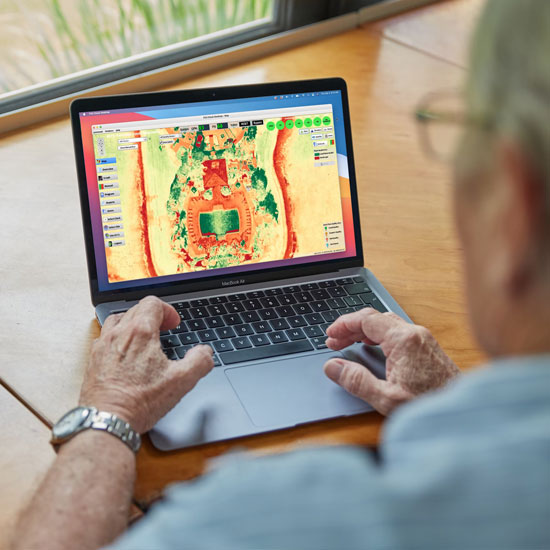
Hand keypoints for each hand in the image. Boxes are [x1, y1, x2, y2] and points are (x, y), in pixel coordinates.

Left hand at [80, 296, 213, 432]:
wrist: (108, 421)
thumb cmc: (140, 402)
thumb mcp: (181, 382)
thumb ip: (199, 361)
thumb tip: (205, 352)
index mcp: (140, 333)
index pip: (153, 303)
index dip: (168, 310)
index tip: (173, 324)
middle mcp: (118, 334)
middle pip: (136, 309)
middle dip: (153, 316)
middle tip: (163, 330)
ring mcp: (102, 346)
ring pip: (117, 319)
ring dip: (133, 323)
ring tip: (143, 338)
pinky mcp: (93, 360)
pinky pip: (105, 337)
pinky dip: (118, 338)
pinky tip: (125, 354)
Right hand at [323, 308, 459, 414]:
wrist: (462, 414)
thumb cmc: (431, 406)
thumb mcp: (386, 398)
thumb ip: (356, 381)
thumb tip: (333, 367)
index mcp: (404, 340)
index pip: (366, 319)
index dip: (344, 325)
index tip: (330, 335)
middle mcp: (415, 333)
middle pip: (375, 319)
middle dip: (351, 327)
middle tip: (333, 341)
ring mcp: (423, 338)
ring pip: (386, 323)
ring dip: (364, 330)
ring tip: (347, 343)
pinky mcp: (427, 347)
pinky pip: (396, 331)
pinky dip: (377, 335)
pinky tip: (370, 346)